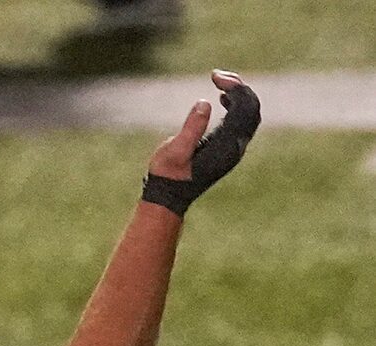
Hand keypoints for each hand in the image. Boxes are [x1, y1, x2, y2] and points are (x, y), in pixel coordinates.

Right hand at [142, 72, 259, 213]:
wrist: (169, 198)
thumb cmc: (167, 175)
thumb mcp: (174, 151)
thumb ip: (191, 128)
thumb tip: (205, 103)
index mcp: (226, 146)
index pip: (243, 108)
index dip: (234, 87)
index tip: (214, 77)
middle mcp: (236, 147)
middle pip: (251, 108)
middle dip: (238, 87)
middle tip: (216, 75)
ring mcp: (234, 149)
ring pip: (250, 114)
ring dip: (239, 95)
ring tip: (220, 82)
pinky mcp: (229, 149)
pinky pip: (243, 122)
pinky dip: (237, 105)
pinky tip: (223, 99)